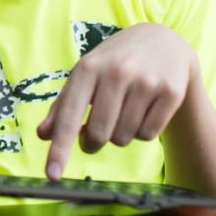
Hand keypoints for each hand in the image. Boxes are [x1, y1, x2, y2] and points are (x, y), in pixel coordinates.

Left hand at [37, 24, 197, 179]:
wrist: (161, 41)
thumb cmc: (112, 63)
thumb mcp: (84, 75)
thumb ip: (63, 106)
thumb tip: (43, 135)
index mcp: (87, 68)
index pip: (69, 116)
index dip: (60, 149)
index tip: (52, 175)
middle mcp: (116, 72)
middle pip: (99, 135)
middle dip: (93, 142)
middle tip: (95, 133)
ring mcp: (146, 81)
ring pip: (124, 138)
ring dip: (119, 135)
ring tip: (124, 110)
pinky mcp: (171, 92)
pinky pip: (148, 135)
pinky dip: (142, 132)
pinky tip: (144, 109)